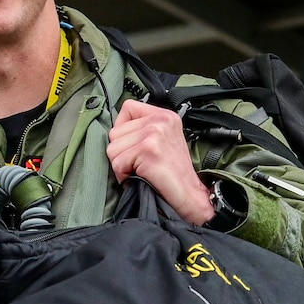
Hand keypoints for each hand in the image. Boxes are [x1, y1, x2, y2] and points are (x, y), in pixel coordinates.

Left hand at [107, 99, 212, 223]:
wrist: (190, 195)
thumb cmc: (174, 173)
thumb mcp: (164, 140)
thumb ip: (144, 129)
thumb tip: (116, 130)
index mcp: (165, 115)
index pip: (127, 108)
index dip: (123, 129)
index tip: (133, 145)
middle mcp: (160, 120)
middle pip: (115, 132)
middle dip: (121, 152)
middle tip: (140, 163)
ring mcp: (154, 133)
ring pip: (113, 148)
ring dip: (122, 165)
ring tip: (141, 170)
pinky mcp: (148, 150)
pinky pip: (118, 163)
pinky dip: (124, 175)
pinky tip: (141, 176)